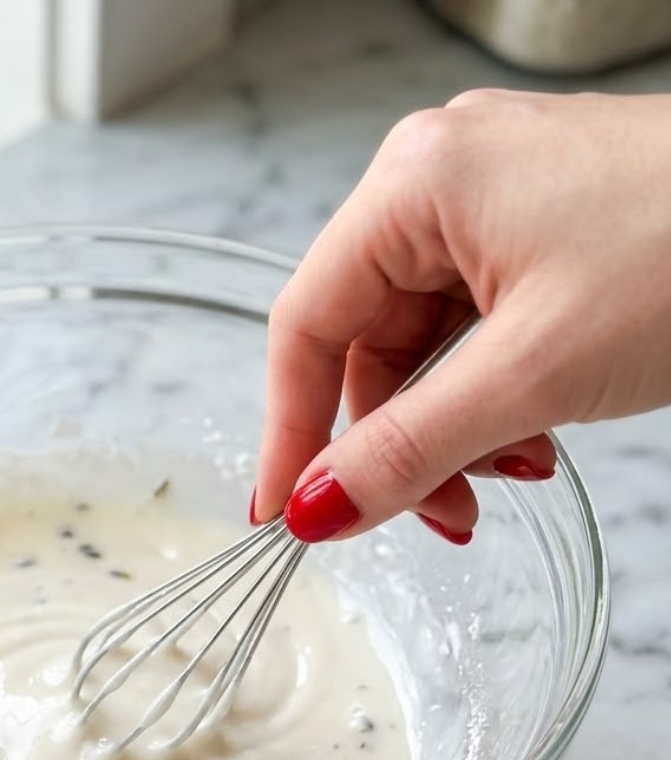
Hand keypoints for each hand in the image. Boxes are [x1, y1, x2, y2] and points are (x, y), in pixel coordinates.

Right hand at [254, 89, 670, 542]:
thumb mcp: (534, 372)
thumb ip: (409, 448)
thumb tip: (317, 506)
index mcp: (416, 184)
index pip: (307, 325)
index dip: (290, 430)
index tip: (284, 513)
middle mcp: (440, 183)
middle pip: (365, 343)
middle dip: (396, 441)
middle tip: (434, 515)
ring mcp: (490, 205)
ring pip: (422, 347)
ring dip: (450, 428)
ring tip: (506, 474)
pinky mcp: (536, 232)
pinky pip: (474, 332)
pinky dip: (489, 396)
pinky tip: (529, 435)